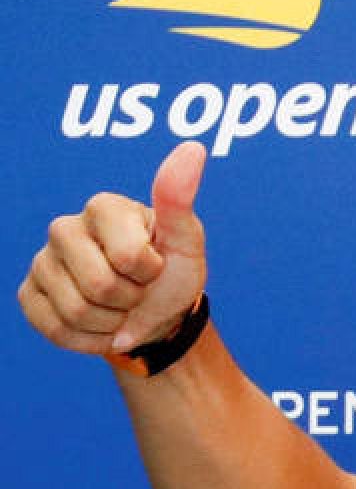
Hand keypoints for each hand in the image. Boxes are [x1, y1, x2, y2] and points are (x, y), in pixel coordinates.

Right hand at [18, 141, 208, 356]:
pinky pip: (57, 330)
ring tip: (122, 307)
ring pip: (77, 313)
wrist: (154, 313)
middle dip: (132, 301)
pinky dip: (91, 341)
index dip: (151, 273)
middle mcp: (64, 227)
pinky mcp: (29, 294)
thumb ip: (180, 199)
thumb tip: (193, 147)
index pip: (129, 257)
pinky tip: (103, 325)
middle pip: (99, 287)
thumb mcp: (186, 240)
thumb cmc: (171, 271)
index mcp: (102, 207)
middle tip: (138, 290)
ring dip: (114, 324)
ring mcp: (42, 261)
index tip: (155, 265)